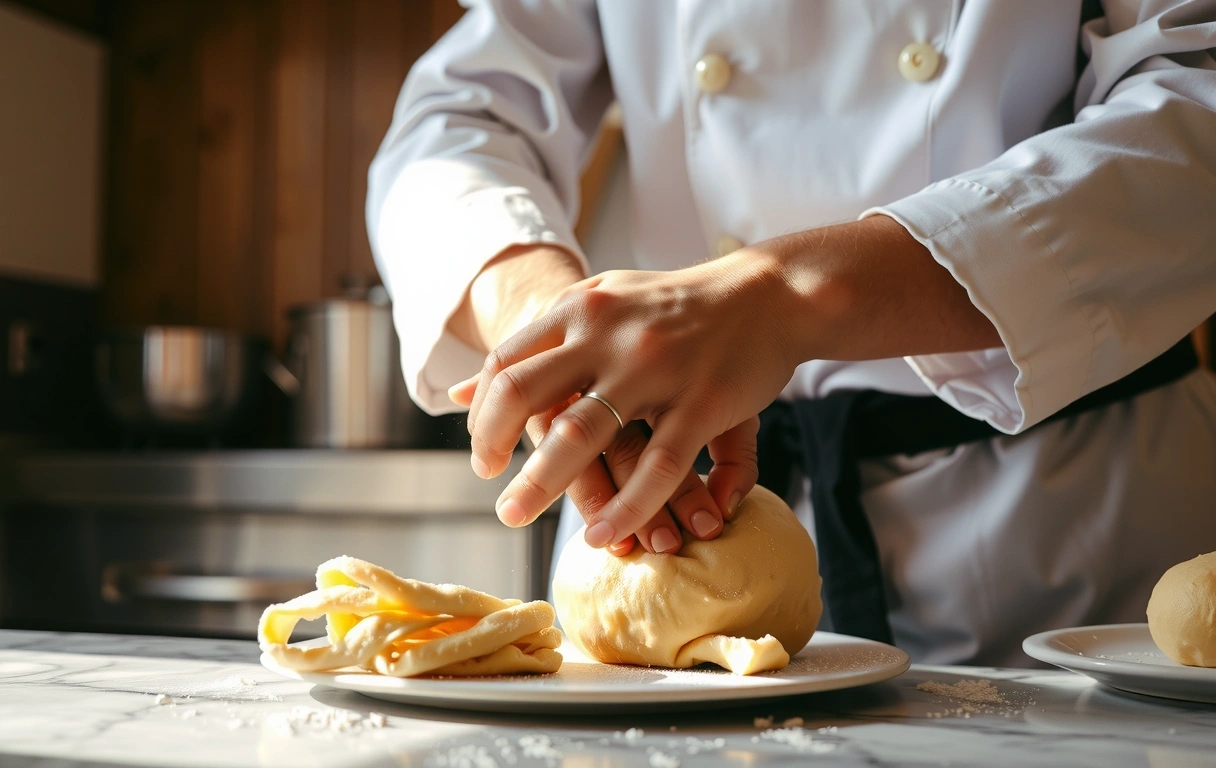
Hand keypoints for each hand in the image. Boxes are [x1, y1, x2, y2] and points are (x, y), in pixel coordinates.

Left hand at [457, 251, 797, 549]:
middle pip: (525, 395)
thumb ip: (536, 344)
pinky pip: (657, 467)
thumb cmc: (673, 307)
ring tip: (518, 517)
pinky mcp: (702, 402)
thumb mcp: (598, 305)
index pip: (505, 363)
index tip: (482, 455)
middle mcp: (608, 334)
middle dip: (494, 449)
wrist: (767, 293)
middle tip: (493, 494)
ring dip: (541, 486)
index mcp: (580, 309)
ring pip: (582, 435)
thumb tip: (458, 392)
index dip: (482, 415)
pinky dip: (625, 507)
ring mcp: (654, 368)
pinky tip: (602, 533)